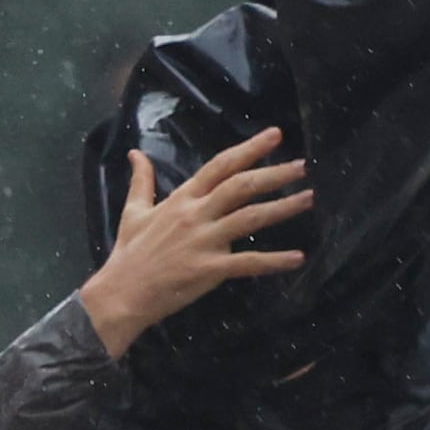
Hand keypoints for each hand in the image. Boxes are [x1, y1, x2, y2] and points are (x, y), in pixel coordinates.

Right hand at [75, 127, 312, 358]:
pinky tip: (297, 258)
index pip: (220, 166)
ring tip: (308, 199)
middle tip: (302, 166)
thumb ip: (141, 180)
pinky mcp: (209, 269)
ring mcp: (204, 241)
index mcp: (182, 198)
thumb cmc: (129, 254)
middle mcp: (196, 214)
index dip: (249, 149)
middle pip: (241, 186)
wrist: (121, 294)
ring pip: (250, 218)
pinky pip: (248, 263)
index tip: (274, 135)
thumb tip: (135, 152)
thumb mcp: (133, 211)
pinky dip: (274, 261)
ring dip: (282, 208)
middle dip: (274, 174)